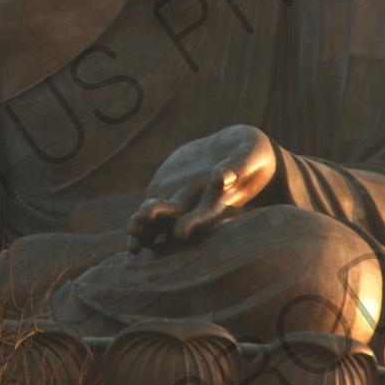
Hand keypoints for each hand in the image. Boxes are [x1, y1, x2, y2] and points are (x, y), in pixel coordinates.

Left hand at [127, 125, 276, 251]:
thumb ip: (238, 167)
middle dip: (161, 224)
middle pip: (178, 220)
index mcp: (220, 200)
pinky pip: (151, 210)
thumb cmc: (253, 154)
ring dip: (147, 228)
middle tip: (143, 224)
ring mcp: (181, 201)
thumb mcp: (250, 154)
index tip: (180, 232)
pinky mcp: (166, 191)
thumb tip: (219, 179)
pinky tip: (132, 231)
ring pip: (161, 221)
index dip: (194, 223)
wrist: (238, 151)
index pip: (206, 215)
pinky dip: (141, 222)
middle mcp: (198, 206)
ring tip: (133, 230)